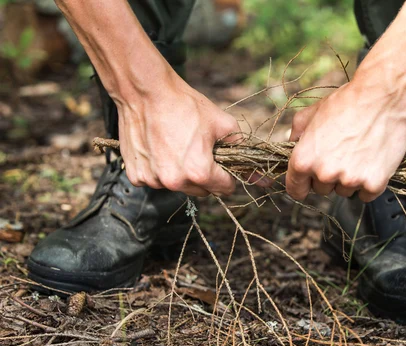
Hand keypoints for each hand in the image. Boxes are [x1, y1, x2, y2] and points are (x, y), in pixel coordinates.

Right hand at [117, 71, 239, 196]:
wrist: (146, 92)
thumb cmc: (187, 105)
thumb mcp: (223, 125)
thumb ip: (243, 153)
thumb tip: (266, 180)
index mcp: (199, 172)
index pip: (225, 188)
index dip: (228, 175)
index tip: (222, 161)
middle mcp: (175, 182)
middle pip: (202, 191)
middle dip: (205, 176)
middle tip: (199, 151)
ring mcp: (153, 181)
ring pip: (178, 187)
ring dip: (182, 174)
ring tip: (177, 147)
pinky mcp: (136, 176)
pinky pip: (156, 181)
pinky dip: (160, 170)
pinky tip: (159, 149)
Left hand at [286, 78, 405, 202]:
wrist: (382, 97)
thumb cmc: (346, 103)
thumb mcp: (311, 114)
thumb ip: (296, 133)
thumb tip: (291, 145)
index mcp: (303, 160)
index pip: (296, 190)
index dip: (302, 185)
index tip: (309, 182)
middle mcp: (325, 174)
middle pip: (322, 190)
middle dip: (329, 177)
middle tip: (341, 155)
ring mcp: (350, 180)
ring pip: (345, 192)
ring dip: (350, 179)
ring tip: (359, 153)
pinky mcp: (374, 183)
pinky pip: (366, 194)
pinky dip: (369, 183)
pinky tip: (372, 162)